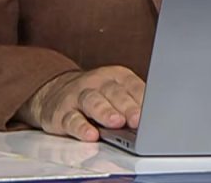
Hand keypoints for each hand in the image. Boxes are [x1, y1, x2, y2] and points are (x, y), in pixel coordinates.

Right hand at [17, 66, 145, 141]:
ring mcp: (77, 96)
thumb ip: (134, 103)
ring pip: (92, 101)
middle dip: (126, 106)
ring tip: (116, 122)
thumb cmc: (96, 95)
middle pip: (113, 92)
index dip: (142, 98)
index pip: (131, 85)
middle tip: (137, 119)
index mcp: (115, 77)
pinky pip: (71, 120)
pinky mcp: (61, 113)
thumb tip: (156, 120)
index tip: (152, 111)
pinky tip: (90, 134)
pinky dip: (81, 127)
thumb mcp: (116, 92)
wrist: (54, 93)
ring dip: (105, 112)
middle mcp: (96, 83)